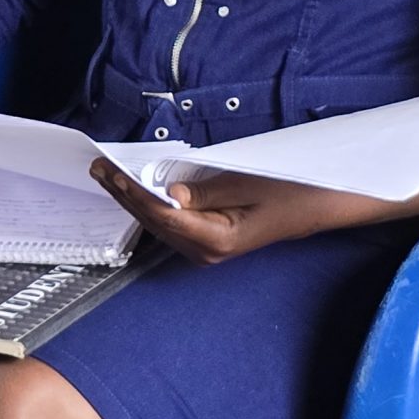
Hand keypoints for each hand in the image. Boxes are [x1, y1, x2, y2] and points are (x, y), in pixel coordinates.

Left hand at [88, 159, 389, 264]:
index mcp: (217, 239)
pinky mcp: (208, 241)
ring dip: (133, 199)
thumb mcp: (249, 183)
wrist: (321, 206)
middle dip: (125, 194)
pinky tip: (136, 189)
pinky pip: (171, 223)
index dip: (133, 191)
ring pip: (159, 223)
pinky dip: (150, 204)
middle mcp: (206, 251)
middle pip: (154, 221)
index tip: (110, 170)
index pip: (162, 214)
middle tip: (98, 168)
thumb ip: (207, 190)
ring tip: (108, 176)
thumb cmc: (291, 190)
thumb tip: (169, 194)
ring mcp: (206, 249)